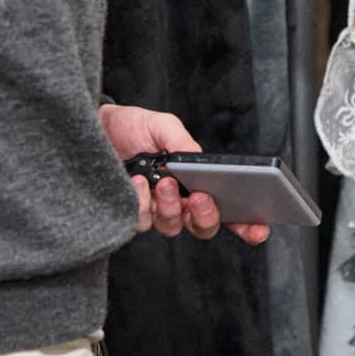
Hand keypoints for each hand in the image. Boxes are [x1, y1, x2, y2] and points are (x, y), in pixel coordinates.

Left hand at [99, 104, 269, 245]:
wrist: (96, 128)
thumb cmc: (133, 127)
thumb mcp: (164, 126)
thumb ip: (183, 143)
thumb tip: (199, 161)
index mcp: (198, 183)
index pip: (229, 211)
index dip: (247, 226)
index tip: (258, 229)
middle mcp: (180, 202)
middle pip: (203, 227)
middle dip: (206, 217)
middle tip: (200, 198)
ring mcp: (155, 211)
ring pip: (172, 227)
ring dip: (171, 207)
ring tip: (163, 181)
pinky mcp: (130, 214)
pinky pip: (141, 222)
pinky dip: (142, 202)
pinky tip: (139, 182)